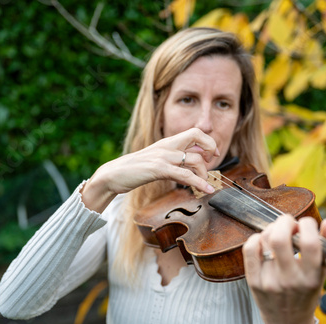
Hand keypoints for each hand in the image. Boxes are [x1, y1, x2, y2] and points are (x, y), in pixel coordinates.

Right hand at [81, 128, 219, 211]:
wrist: (113, 175)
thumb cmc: (134, 170)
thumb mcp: (157, 160)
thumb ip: (173, 159)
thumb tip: (191, 162)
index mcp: (167, 142)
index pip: (195, 132)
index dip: (208, 141)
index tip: (212, 155)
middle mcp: (167, 145)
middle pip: (198, 135)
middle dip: (211, 148)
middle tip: (212, 164)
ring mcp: (163, 156)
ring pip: (195, 159)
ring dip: (204, 174)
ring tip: (204, 185)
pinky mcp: (159, 169)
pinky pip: (185, 175)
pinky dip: (199, 183)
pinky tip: (206, 189)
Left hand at [242, 215, 325, 323]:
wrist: (287, 322)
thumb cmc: (307, 292)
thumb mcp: (324, 272)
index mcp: (311, 277)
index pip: (309, 243)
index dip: (308, 224)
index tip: (307, 224)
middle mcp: (289, 279)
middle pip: (279, 238)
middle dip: (285, 221)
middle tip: (290, 223)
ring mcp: (268, 280)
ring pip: (264, 240)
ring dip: (272, 228)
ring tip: (279, 233)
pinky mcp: (253, 280)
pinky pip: (249, 249)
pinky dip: (256, 238)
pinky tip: (264, 242)